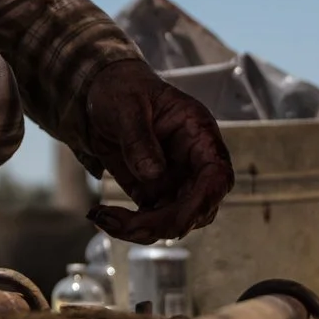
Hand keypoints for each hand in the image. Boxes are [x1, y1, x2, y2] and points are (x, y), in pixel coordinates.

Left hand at [82, 59, 233, 242]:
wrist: (101, 93)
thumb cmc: (122, 88)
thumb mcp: (127, 105)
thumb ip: (139, 138)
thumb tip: (153, 175)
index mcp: (198, 135)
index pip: (217, 175)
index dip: (205, 200)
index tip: (181, 218)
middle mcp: (192, 163)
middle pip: (197, 208)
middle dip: (164, 223)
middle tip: (125, 224)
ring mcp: (174, 181)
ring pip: (174, 221)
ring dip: (142, 229)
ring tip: (103, 217)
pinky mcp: (152, 192)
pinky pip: (150, 220)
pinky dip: (128, 226)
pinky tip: (101, 216)